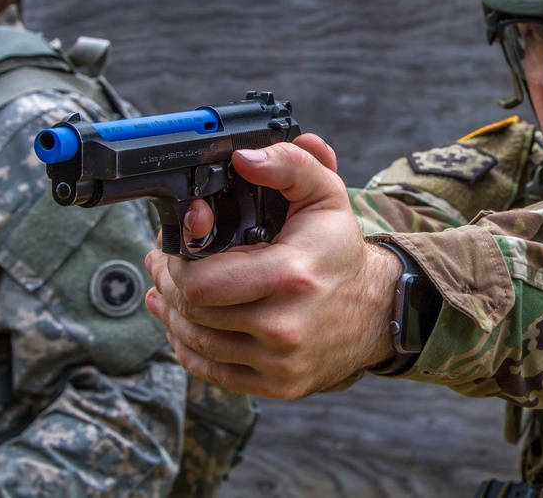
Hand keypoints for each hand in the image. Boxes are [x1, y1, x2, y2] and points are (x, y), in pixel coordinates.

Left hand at [144, 133, 399, 398]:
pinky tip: (184, 324)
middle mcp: (284, 326)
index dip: (177, 260)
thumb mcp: (326, 195)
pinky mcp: (277, 386)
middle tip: (165, 261)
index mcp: (291, 275)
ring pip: (195, 341)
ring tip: (168, 288)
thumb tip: (245, 157)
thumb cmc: (340, 251)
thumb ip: (289, 165)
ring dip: (173, 312)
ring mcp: (280, 362)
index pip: (200, 281)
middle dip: (169, 281)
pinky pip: (211, 371)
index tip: (178, 241)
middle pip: (191, 311)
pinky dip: (189, 347)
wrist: (377, 309)